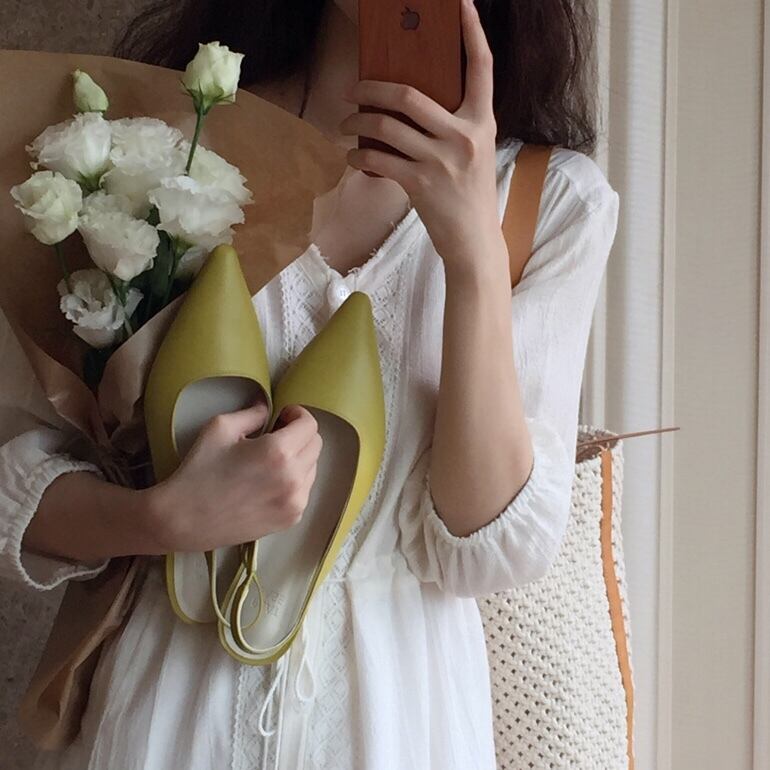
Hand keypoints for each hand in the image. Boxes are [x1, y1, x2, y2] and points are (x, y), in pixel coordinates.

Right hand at [148, 403, 322, 552]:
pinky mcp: (290, 519)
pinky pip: (304, 490)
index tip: (282, 416)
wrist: (184, 520)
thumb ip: (252, 413)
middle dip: (299, 434)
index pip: (310, 425)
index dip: (297, 415)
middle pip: (316, 445)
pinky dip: (294, 480)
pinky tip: (269, 480)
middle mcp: (293, 478)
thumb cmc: (199, 471)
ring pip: (313, 468)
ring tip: (271, 460)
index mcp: (278, 452)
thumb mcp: (220, 428)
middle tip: (276, 434)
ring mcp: (295, 502)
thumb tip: (268, 406)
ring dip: (299, 457)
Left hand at [340, 0, 501, 275]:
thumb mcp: (474, 152)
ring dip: (357, 122)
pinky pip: (378, 160)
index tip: (460, 4)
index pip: (481, 67)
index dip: (471, 31)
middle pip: (408, 94)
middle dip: (371, 89)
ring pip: (386, 126)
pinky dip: (358, 158)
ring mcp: (441, 160)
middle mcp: (463, 135)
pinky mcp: (420, 184)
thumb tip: (409, 104)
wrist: (473, 239)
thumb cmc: (470, 194)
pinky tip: (351, 158)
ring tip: (345, 124)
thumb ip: (453, 125)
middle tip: (354, 90)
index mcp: (481, 122)